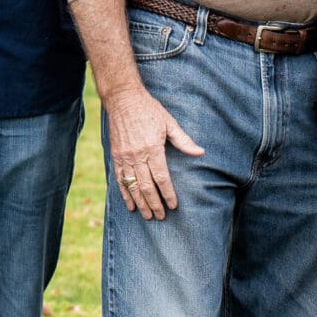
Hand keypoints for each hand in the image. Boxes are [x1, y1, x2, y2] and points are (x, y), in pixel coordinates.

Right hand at [103, 85, 205, 219]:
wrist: (123, 99)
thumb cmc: (149, 110)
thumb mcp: (169, 123)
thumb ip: (183, 140)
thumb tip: (200, 153)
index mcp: (152, 148)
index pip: (161, 177)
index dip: (168, 193)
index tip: (173, 206)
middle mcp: (137, 155)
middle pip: (146, 186)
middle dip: (154, 204)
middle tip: (161, 216)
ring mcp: (124, 157)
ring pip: (132, 186)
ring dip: (140, 203)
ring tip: (147, 216)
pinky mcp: (115, 156)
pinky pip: (120, 180)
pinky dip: (125, 194)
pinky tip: (130, 205)